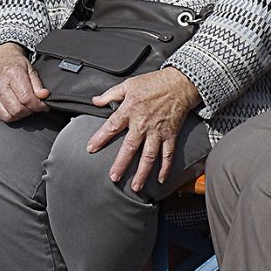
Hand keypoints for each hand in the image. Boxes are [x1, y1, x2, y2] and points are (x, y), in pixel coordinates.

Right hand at [0, 43, 50, 122]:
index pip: (26, 98)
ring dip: (20, 115)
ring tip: (24, 106)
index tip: (43, 105)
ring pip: (9, 116)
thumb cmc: (16, 65)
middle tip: (33, 105)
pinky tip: (14, 107)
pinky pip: (2, 117)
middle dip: (29, 110)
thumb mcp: (30, 69)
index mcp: (12, 73)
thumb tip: (44, 96)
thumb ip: (38, 84)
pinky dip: (11, 116)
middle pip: (17, 109)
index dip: (38, 105)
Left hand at [88, 66, 200, 191]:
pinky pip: (168, 155)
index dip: (100, 138)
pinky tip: (160, 180)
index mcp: (130, 110)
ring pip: (149, 156)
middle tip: (113, 177)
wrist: (179, 83)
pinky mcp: (170, 135)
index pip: (111, 126)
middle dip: (121, 164)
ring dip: (142, 173)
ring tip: (135, 187)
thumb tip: (95, 101)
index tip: (90, 149)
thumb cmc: (153, 83)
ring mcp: (158, 131)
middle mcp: (143, 124)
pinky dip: (165, 168)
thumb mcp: (128, 84)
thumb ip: (110, 94)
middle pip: (130, 147)